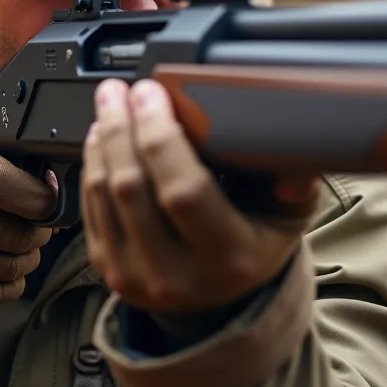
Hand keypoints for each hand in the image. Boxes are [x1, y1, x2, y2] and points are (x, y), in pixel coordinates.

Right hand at [0, 79, 55, 302]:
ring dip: (28, 256)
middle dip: (41, 230)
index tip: (50, 194)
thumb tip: (33, 88)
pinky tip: (7, 265)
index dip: (37, 194)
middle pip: (11, 231)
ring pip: (5, 264)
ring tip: (25, 240)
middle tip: (41, 221)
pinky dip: (10, 283)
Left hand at [81, 78, 320, 316]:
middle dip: (123, 127)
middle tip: (123, 90)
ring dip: (104, 140)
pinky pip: (88, 207)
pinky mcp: (107, 269)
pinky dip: (92, 163)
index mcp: (227, 257)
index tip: (154, 93)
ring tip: (112, 105)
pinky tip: (103, 137)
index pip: (183, 191)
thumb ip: (297, 187)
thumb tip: (298, 168)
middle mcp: (177, 274)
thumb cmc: (254, 241)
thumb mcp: (287, 218)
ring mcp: (135, 276)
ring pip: (103, 193)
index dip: (160, 136)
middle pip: (132, 188)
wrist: (219, 297)